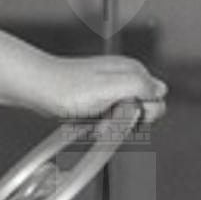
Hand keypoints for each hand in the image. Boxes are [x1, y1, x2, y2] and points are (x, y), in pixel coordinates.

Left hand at [46, 55, 166, 127]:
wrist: (40, 89)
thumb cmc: (67, 86)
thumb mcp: (112, 86)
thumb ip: (141, 87)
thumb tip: (160, 91)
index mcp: (133, 72)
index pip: (158, 99)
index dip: (144, 113)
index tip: (126, 114)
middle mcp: (124, 80)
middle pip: (143, 112)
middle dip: (128, 122)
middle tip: (108, 119)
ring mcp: (111, 92)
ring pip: (126, 120)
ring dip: (113, 127)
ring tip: (96, 122)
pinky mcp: (99, 103)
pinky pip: (110, 122)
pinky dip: (102, 127)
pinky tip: (90, 124)